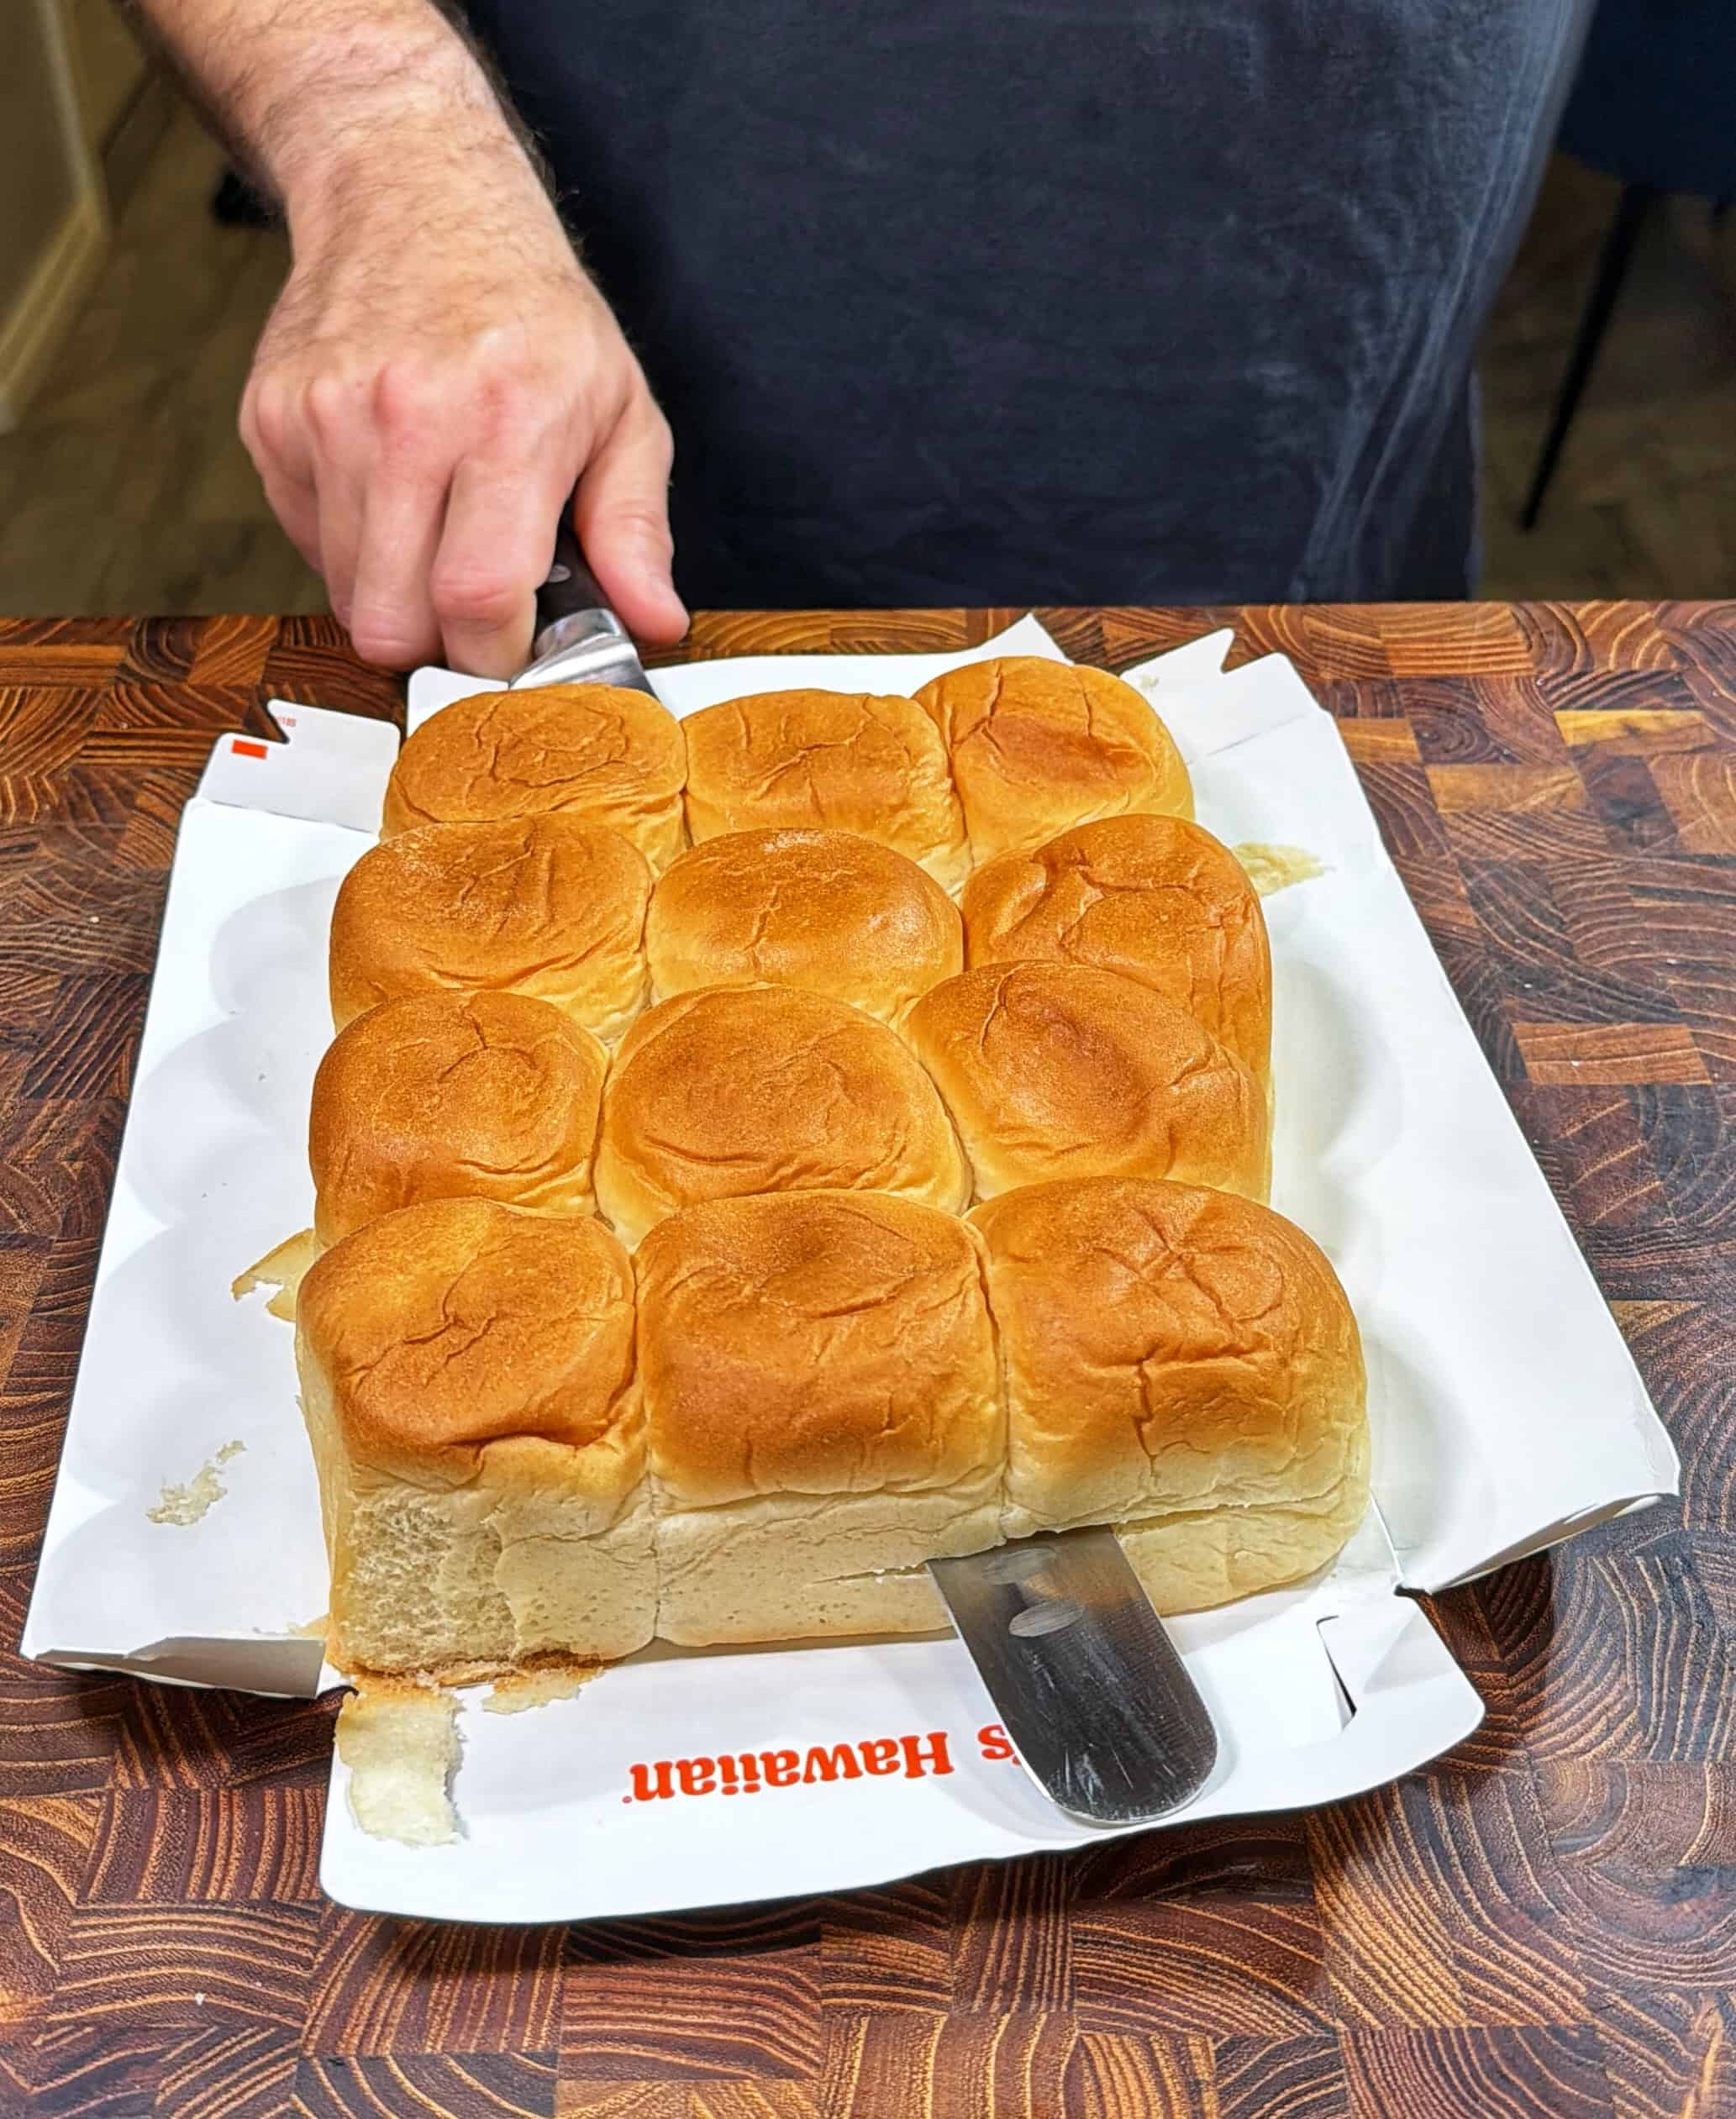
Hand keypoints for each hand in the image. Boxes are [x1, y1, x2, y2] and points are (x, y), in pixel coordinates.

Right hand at [240, 152, 686, 676]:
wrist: (413, 193)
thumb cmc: (530, 311)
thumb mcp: (619, 409)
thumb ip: (636, 528)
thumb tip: (654, 621)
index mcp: (504, 420)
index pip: (477, 597)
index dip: (497, 655)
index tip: (518, 652)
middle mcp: (404, 418)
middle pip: (393, 620)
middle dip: (439, 645)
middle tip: (477, 610)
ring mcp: (325, 419)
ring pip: (345, 594)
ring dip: (395, 597)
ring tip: (439, 537)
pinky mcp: (271, 422)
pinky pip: (306, 544)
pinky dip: (351, 547)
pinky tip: (392, 495)